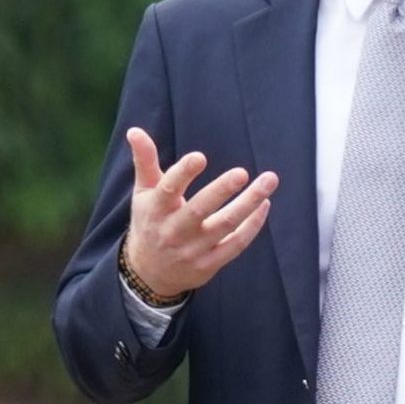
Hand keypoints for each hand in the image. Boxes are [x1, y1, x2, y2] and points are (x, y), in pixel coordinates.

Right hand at [121, 128, 276, 301]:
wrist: (149, 273)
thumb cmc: (150, 222)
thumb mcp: (143, 192)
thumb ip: (144, 161)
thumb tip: (135, 130)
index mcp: (155, 210)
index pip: (168, 190)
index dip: (182, 173)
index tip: (199, 157)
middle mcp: (173, 231)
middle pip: (199, 210)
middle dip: (221, 191)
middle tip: (241, 172)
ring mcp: (192, 250)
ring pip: (225, 226)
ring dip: (249, 203)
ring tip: (269, 180)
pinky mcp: (209, 264)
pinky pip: (235, 244)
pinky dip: (252, 225)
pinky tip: (264, 205)